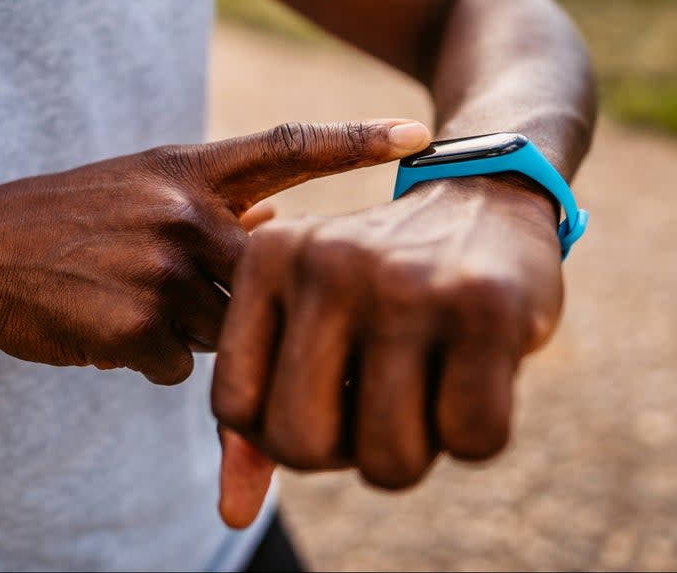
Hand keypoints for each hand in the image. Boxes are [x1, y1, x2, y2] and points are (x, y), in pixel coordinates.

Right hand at [0, 120, 430, 384]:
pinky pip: (182, 366)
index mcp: (185, 168)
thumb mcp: (135, 186)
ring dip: (189, 331)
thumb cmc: (60, 221)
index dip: (356, 140)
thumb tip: (275, 221)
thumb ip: (207, 203)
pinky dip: (150, 357)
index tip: (419, 137)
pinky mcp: (143, 327)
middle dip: (253, 297)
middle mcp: (185, 210)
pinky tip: (100, 324)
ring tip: (121, 299)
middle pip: (272, 272)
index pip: (288, 147)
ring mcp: (165, 268)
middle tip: (180, 286)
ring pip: (230, 329)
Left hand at [212, 174, 563, 525]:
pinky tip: (474, 376)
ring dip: (413, 452)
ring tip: (423, 392)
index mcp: (266, 258)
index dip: (278, 434)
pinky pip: (471, 439)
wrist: (483, 203)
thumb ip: (261, 408)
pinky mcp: (484, 305)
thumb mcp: (304, 321)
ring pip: (387, 459)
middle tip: (376, 409)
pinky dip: (474, 434)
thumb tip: (231, 514)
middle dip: (344, 454)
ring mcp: (404, 283)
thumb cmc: (378, 285)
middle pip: (301, 443)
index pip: (235, 407)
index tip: (321, 402)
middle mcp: (325, 264)